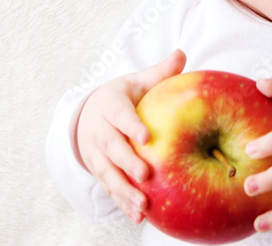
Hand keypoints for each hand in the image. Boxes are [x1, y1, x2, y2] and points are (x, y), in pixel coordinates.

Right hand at [74, 49, 186, 222]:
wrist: (89, 114)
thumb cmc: (123, 97)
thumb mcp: (137, 82)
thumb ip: (159, 72)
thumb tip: (182, 53)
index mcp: (109, 105)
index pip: (119, 114)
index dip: (130, 125)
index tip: (146, 137)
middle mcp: (99, 130)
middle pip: (111, 148)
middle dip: (126, 162)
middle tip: (145, 174)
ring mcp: (96, 154)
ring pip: (108, 174)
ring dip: (123, 191)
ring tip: (142, 205)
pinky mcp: (99, 172)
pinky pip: (110, 190)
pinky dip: (122, 204)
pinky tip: (138, 217)